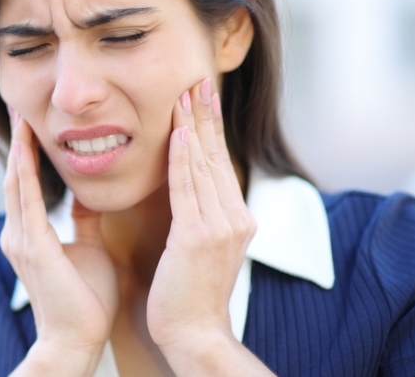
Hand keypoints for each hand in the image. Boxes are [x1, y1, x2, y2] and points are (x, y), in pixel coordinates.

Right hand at [2, 108, 117, 375]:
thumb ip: (84, 222)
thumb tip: (89, 196)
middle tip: (20, 107)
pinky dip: (26, 172)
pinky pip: (27, 201)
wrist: (76, 340)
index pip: (28, 184)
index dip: (29, 152)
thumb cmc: (86, 300)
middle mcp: (18, 233)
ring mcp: (20, 240)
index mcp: (31, 234)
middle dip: (18, 142)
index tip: (32, 122)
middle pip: (15, 177)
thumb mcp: (88, 249)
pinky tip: (27, 147)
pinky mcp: (31, 247)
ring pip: (17, 184)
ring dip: (19, 149)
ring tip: (21, 116)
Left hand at [146, 78, 256, 354]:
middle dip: (205, 117)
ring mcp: (220, 228)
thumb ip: (198, 216)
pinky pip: (188, 190)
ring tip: (185, 95)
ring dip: (193, 127)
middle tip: (197, 80)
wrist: (194, 334)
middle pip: (216, 157)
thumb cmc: (187, 294)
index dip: (210, 129)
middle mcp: (235, 218)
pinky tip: (179, 134)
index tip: (201, 97)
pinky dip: (183, 159)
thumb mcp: (198, 248)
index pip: (219, 163)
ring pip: (203, 167)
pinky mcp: (199, 238)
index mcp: (236, 218)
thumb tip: (186, 188)